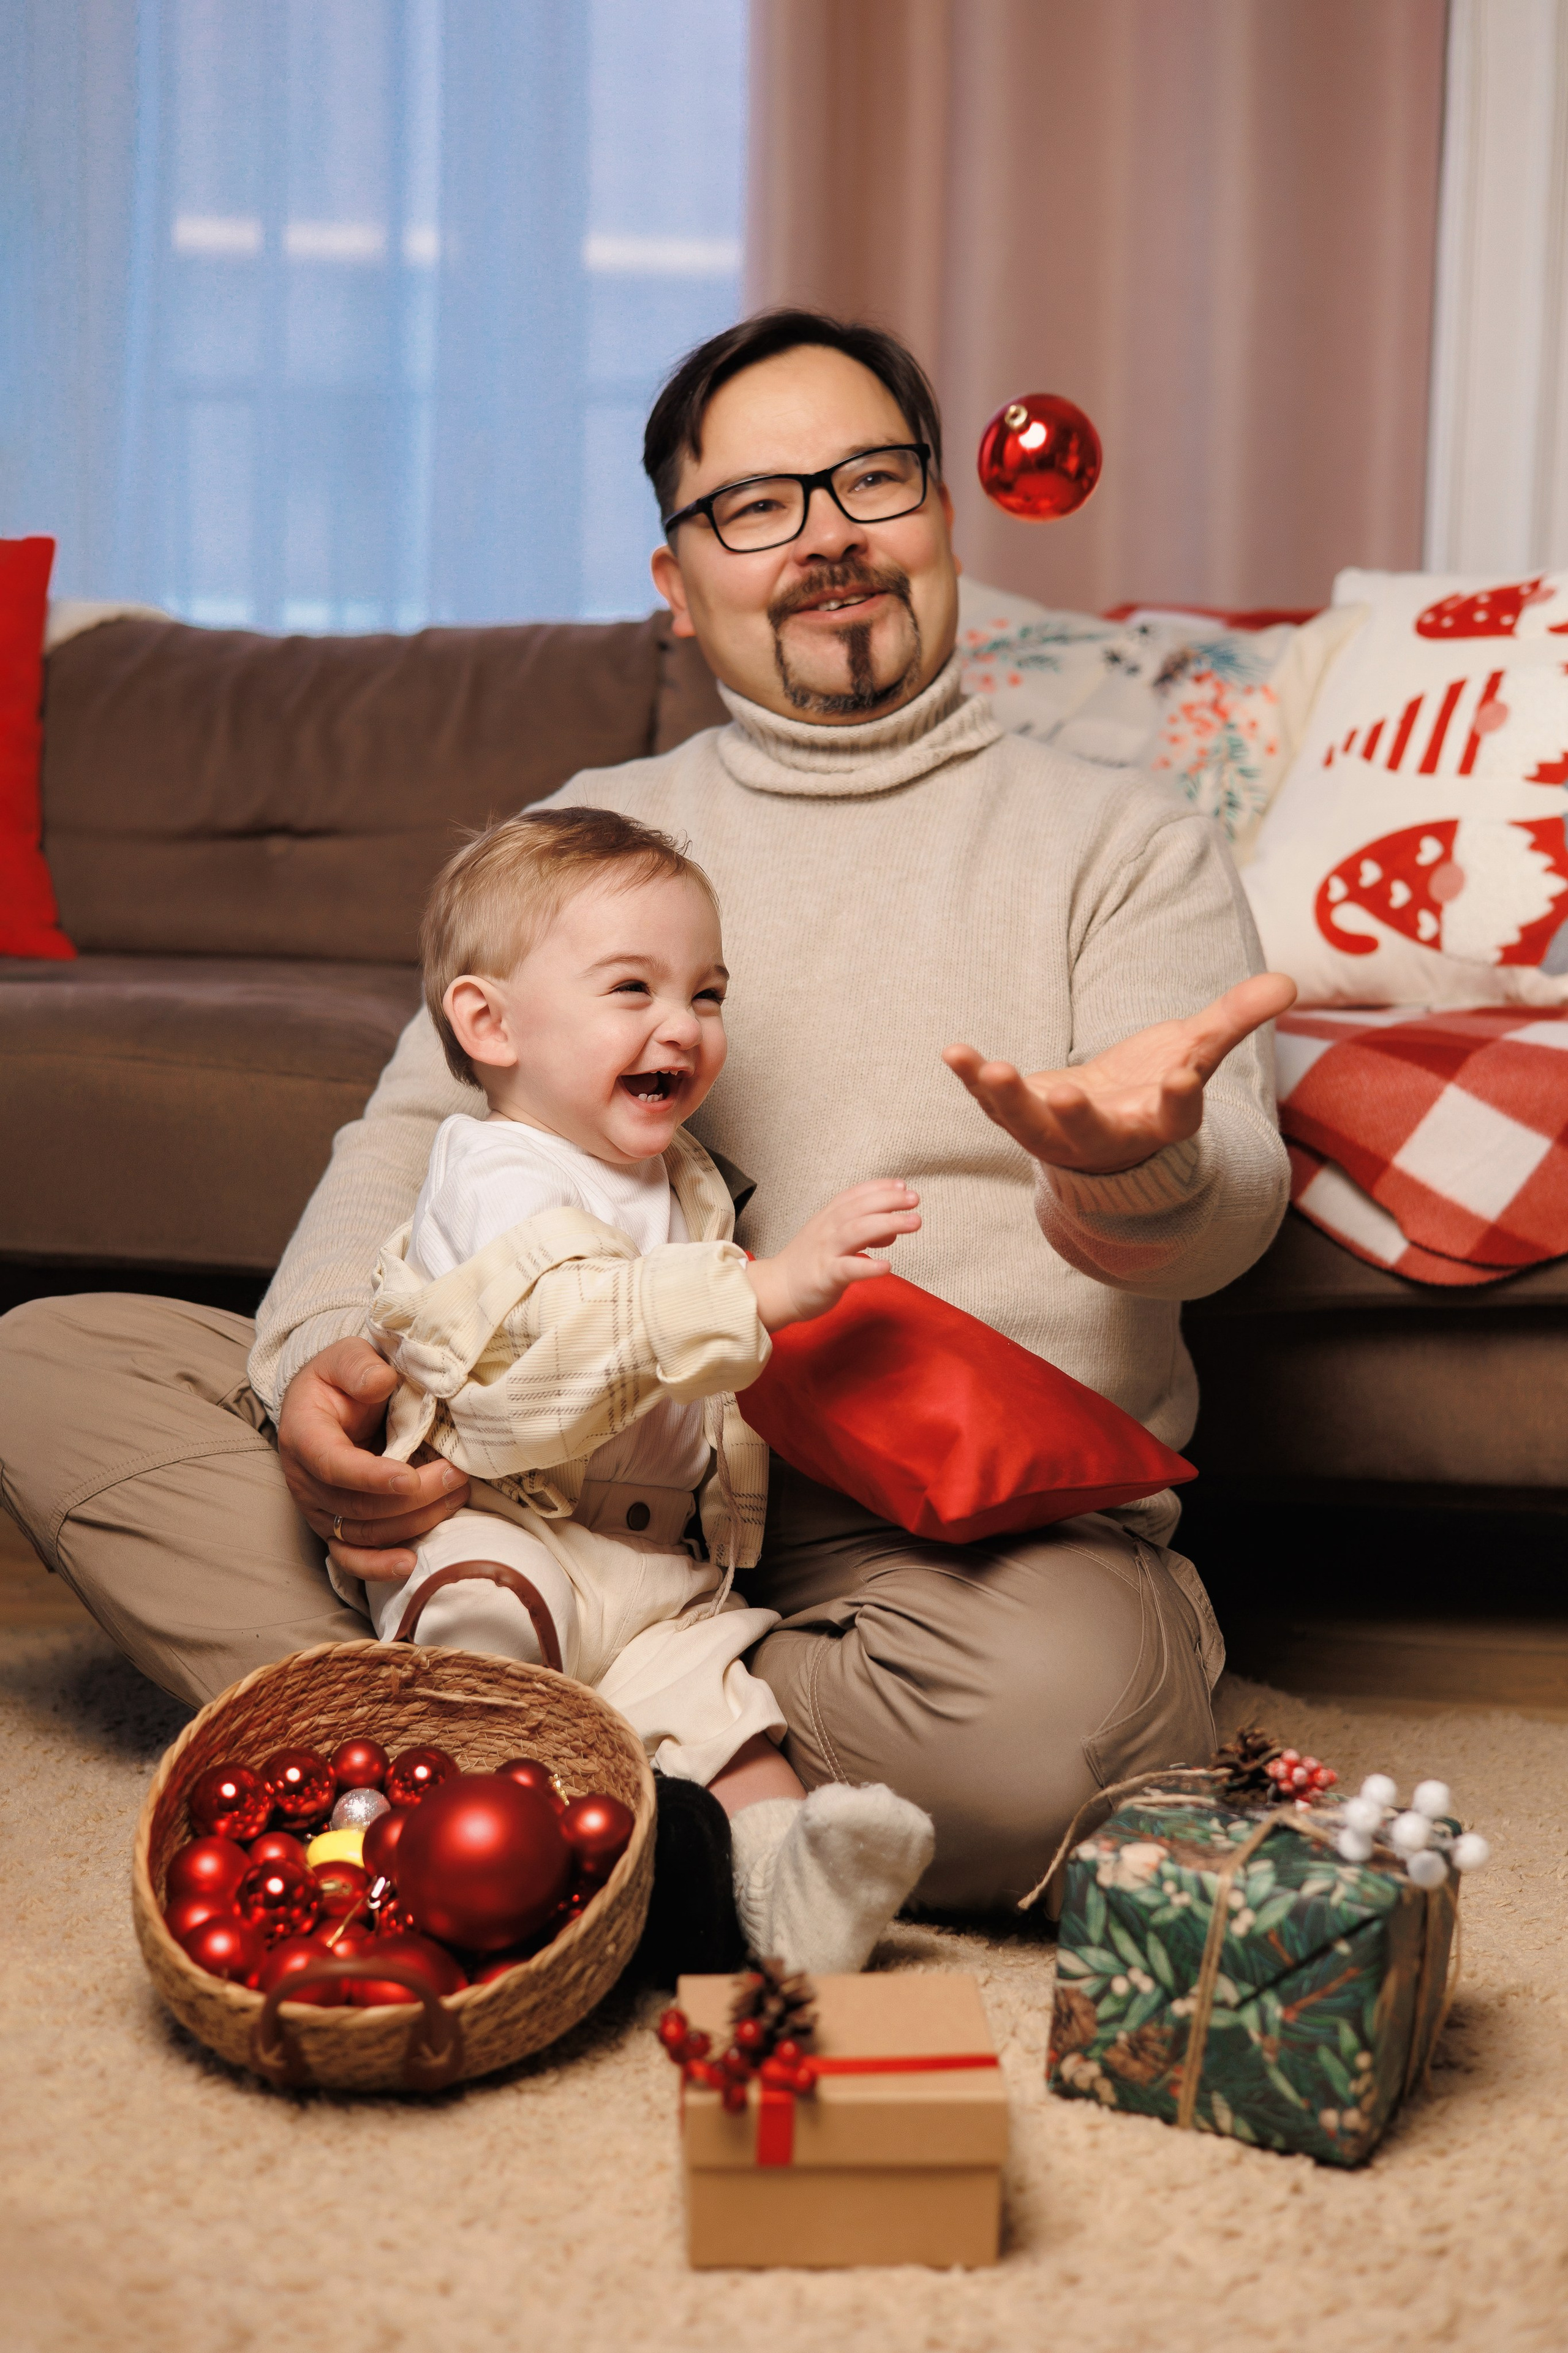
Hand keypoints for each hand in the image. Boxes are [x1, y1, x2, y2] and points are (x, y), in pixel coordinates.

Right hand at [276, 1337, 468, 1580]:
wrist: (328, 1401)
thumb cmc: (341, 1378)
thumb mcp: (347, 1356)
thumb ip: (359, 1366)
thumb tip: (381, 1382)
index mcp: (303, 1435)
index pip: (334, 1465)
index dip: (371, 1476)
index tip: (410, 1477)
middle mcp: (305, 1480)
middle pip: (357, 1505)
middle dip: (412, 1497)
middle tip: (456, 1474)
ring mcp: (319, 1509)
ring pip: (364, 1532)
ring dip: (414, 1521)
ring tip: (455, 1495)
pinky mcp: (334, 1526)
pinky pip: (351, 1557)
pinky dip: (378, 1566)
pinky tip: (410, 1563)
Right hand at [744, 1182, 921, 1330]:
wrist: (776, 1289)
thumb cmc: (809, 1262)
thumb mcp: (834, 1238)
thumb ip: (863, 1230)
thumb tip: (894, 1229)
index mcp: (828, 1218)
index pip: (855, 1195)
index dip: (879, 1187)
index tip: (903, 1185)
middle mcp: (827, 1230)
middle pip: (859, 1208)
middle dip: (889, 1200)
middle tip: (915, 1199)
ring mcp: (825, 1252)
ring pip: (857, 1231)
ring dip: (887, 1224)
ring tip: (914, 1222)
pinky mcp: (824, 1277)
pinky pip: (847, 1269)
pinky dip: (868, 1266)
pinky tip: (887, 1266)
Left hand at [942, 972, 1296, 1174]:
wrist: (1105, 1133)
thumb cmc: (1152, 1087)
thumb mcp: (1194, 1051)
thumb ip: (1233, 1019)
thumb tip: (1287, 982)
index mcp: (1160, 1121)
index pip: (1175, 1114)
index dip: (1180, 1097)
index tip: (1182, 1078)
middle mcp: (1107, 1136)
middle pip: (1092, 1132)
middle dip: (1079, 1118)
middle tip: (1068, 1099)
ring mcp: (1059, 1132)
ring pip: (1032, 1124)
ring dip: (1008, 1099)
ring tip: (989, 1068)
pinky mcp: (1021, 1118)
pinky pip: (992, 1102)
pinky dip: (973, 1079)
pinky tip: (954, 1052)